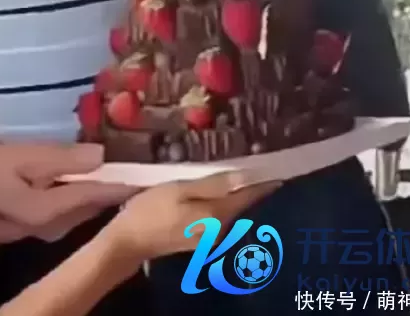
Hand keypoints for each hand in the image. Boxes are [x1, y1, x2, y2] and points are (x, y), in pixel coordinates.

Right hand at [0, 140, 136, 232]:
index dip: (125, 186)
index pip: (98, 196)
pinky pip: (74, 207)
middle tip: (141, 168)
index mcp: (52, 211)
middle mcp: (55, 226)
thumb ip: (66, 159)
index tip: (150, 177)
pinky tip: (91, 175)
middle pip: (95, 205)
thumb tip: (101, 155)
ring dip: (102, 190)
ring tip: (124, 169)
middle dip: (117, 189)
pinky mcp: (42, 220)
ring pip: (86, 208)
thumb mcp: (28, 156)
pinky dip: (86, 192)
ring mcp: (48, 227)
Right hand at [99, 174, 281, 264]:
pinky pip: (221, 217)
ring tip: (246, 175)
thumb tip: (242, 175)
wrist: (130, 242)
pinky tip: (222, 191)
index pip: (248, 198)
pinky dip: (226, 203)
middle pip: (243, 206)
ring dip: (240, 196)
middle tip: (264, 167)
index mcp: (217, 215)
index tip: (280, 173)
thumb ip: (211, 184)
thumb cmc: (152, 210)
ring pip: (232, 212)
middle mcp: (220, 230)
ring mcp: (211, 237)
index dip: (263, 185)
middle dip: (254, 189)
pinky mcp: (201, 239)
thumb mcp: (179, 189)